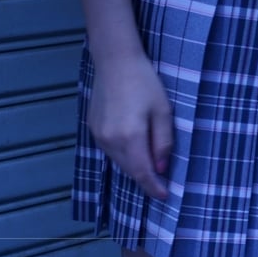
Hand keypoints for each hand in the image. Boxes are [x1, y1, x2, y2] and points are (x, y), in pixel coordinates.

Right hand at [87, 52, 173, 198]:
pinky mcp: (92, 129)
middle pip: (130, 171)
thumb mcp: (163, 111)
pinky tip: (133, 149)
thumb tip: (161, 168)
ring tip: (149, 165)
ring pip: (119, 162)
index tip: (165, 196)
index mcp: (130, 137)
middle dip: (146, 179)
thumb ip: (163, 142)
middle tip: (161, 182)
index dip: (153, 188)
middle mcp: (110, 140)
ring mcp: (98, 135)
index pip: (142, 173)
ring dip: (134, 167)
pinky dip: (123, 155)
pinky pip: (110, 151)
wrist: (115, 61)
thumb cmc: (144, 82)